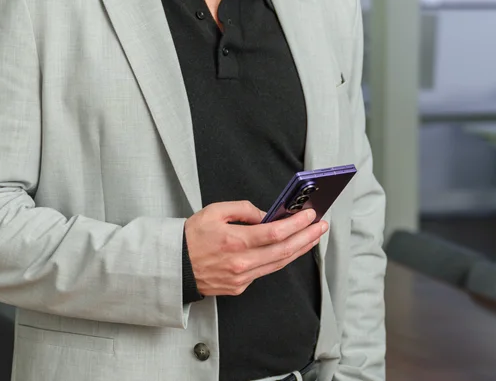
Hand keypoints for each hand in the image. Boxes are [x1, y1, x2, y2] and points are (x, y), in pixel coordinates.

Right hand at [184, 201, 327, 296]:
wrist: (174, 266)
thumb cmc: (191, 237)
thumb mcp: (214, 212)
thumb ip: (242, 209)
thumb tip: (265, 215)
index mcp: (234, 242)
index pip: (274, 233)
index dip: (296, 224)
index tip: (309, 215)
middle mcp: (241, 263)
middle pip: (283, 251)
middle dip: (306, 237)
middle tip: (321, 226)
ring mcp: (242, 278)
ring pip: (278, 264)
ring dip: (299, 250)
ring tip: (312, 238)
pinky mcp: (240, 287)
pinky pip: (264, 271)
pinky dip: (280, 259)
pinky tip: (288, 250)